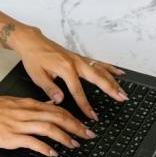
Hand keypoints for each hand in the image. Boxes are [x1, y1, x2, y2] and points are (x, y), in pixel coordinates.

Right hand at [0, 96, 96, 156]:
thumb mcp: (11, 102)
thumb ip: (30, 106)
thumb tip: (47, 107)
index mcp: (26, 104)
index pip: (56, 108)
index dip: (73, 117)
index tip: (84, 124)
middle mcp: (25, 112)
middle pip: (58, 117)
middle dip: (76, 126)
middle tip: (88, 134)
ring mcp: (18, 124)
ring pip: (49, 128)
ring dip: (65, 137)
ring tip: (75, 144)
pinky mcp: (10, 136)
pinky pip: (32, 141)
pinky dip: (45, 147)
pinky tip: (53, 153)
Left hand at [8, 26, 127, 120]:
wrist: (32, 41)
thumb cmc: (33, 57)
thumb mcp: (37, 76)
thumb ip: (50, 88)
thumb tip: (60, 100)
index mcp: (65, 68)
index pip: (77, 91)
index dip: (85, 105)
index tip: (92, 115)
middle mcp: (75, 62)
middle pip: (98, 77)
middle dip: (111, 89)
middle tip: (122, 98)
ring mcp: (79, 59)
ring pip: (101, 70)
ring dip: (114, 80)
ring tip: (123, 90)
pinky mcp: (79, 57)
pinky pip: (98, 63)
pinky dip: (110, 68)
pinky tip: (119, 73)